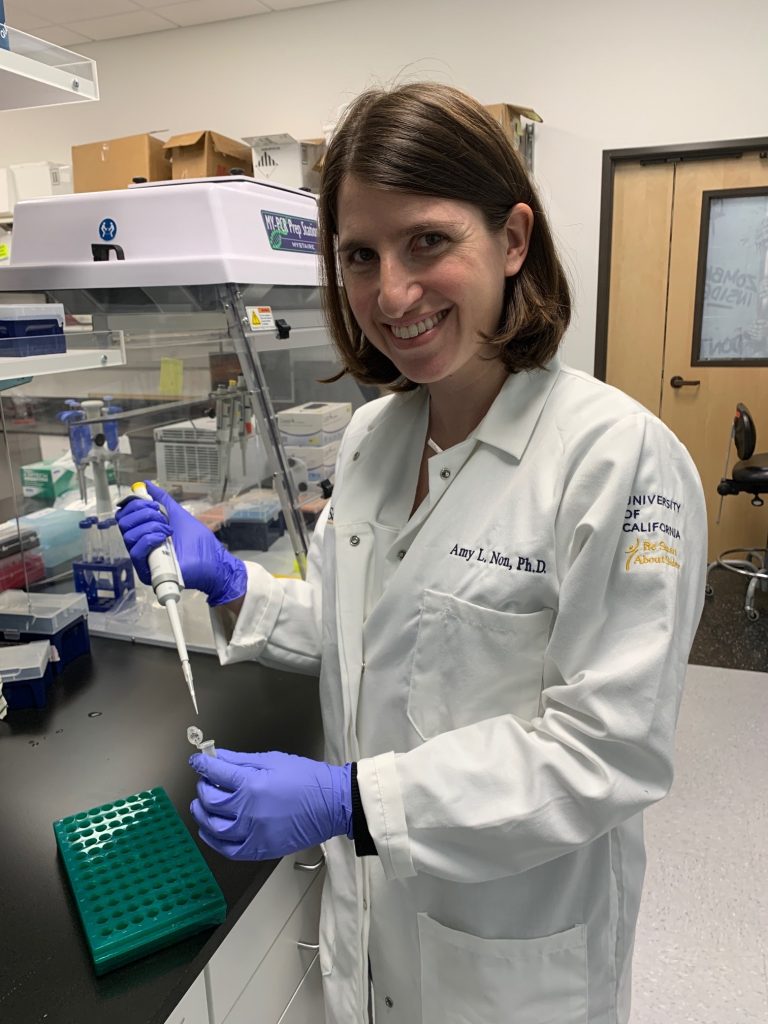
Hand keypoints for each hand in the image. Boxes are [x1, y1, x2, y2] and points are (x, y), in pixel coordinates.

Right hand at [115, 480, 246, 605]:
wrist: (212, 561)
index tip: (152, 503)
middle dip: (143, 513)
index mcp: (144, 532)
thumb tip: (146, 484)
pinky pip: (136, 552)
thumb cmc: (198, 542)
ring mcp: (143, 559)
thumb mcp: (177, 514)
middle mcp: (140, 545)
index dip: (135, 504)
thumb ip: (161, 499)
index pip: (125, 515)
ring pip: (129, 536)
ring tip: (168, 529)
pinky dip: (150, 539)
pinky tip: (164, 537)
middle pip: (123, 523)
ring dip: (150, 526)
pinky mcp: (146, 571)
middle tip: (161, 516)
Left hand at [189, 749, 352, 859]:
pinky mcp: (260, 849)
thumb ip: (241, 760)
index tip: (198, 760)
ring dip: (202, 814)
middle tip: (206, 780)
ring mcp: (253, 833)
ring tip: (201, 805)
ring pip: (213, 826)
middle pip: (210, 800)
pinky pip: (228, 849)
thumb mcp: (273, 760)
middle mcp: (248, 811)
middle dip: (203, 787)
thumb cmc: (308, 779)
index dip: (202, 764)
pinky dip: (214, 840)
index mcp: (252, 785)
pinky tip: (209, 830)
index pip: (215, 773)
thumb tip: (217, 756)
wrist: (332, 803)